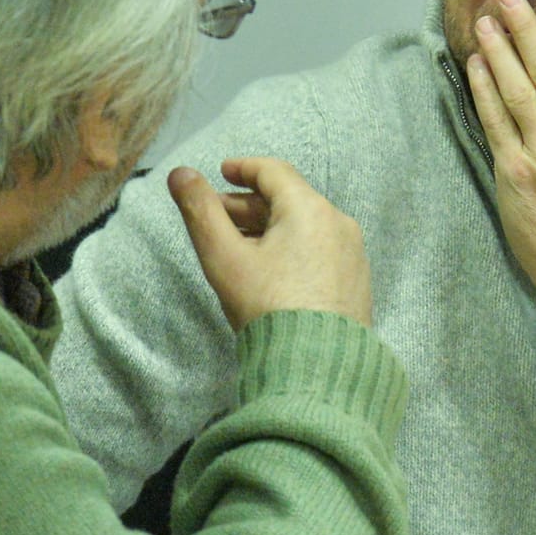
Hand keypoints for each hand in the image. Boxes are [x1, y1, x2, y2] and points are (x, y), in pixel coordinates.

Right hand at [167, 157, 372, 331]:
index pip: (274, 172)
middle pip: (289, 199)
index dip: (244, 168)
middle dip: (249, 205)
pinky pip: (320, 250)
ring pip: (305, 226)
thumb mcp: (224, 257)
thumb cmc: (267, 307)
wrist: (316, 366)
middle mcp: (338, 223)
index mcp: (310, 209)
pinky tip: (272, 270)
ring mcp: (352, 253)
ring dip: (270, 228)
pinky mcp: (355, 280)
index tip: (222, 172)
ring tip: (239, 245)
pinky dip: (292, 248)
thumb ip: (200, 212)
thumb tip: (180, 174)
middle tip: (216, 215)